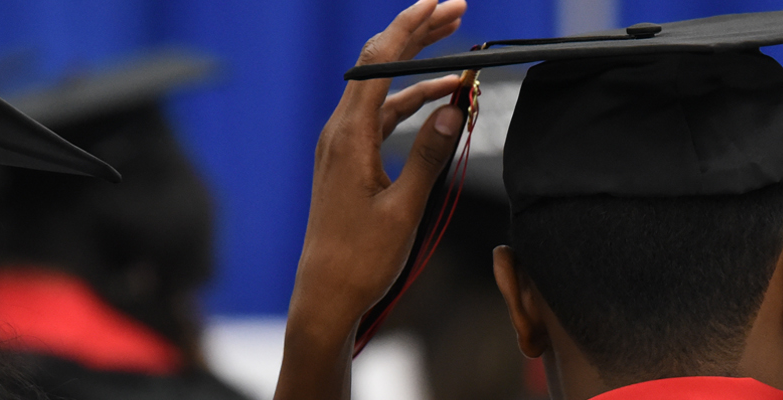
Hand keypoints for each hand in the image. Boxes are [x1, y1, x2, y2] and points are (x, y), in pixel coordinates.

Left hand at [294, 0, 466, 329]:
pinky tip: (439, 99)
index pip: (379, 64)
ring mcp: (341, 145)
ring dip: (417, 67)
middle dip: (417, 34)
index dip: (411, 28)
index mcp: (349, 138)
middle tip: (456, 12)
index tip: (441, 5)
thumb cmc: (361, 259)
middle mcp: (339, 132)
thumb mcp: (404, 209)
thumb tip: (452, 107)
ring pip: (380, 88)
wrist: (326, 294)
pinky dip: (409, 100)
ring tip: (456, 52)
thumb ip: (429, 156)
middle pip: (377, 65)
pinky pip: (380, 115)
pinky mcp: (348, 159)